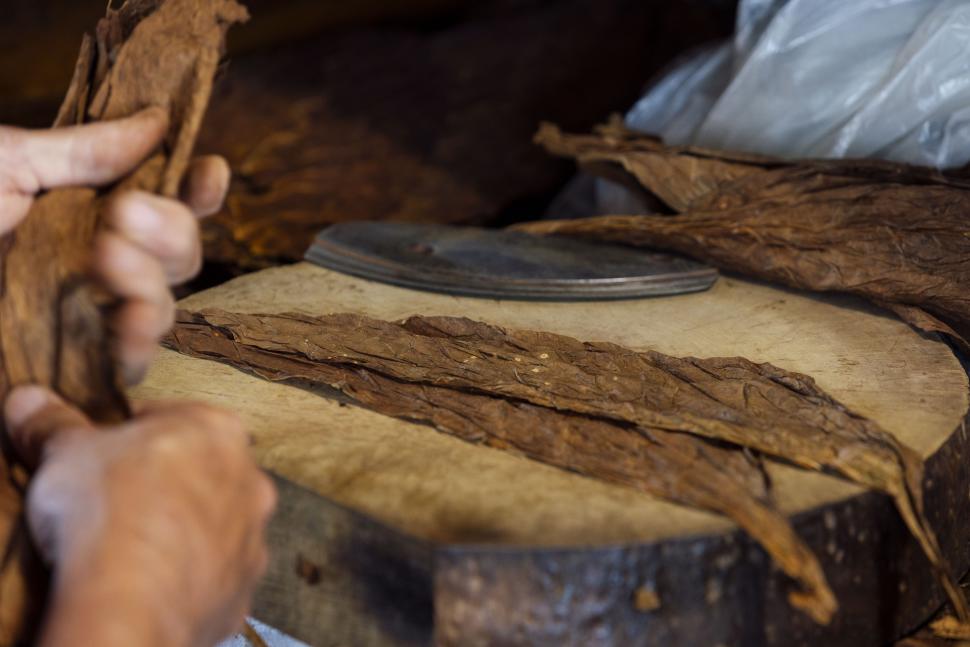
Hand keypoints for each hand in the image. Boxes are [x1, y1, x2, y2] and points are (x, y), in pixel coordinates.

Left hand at [0, 108, 228, 383]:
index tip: (205, 171)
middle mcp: (94, 260)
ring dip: (152, 284)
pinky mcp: (65, 361)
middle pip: (178, 256)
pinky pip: (127, 363)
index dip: (195, 189)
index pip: (164, 200)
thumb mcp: (4, 162)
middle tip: (126, 216)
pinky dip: (137, 346)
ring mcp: (82, 313)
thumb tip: (158, 122)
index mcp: (83, 209)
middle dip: (171, 233)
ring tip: (108, 263)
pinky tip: (126, 328)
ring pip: (163, 306)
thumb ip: (86, 151)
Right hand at [4, 386, 275, 646]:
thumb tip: (31, 403)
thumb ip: (54, 424)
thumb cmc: (109, 510)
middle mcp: (250, 478)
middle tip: (117, 500)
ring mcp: (252, 536)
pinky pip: (213, 573)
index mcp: (216, 429)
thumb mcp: (65, 452)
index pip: (169, 418)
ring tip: (132, 546)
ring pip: (214, 524)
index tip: (102, 454)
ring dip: (181, 530)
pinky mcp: (242, 587)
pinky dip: (188, 575)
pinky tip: (151, 580)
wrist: (132, 601)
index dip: (128, 435)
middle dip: (164, 482)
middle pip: (201, 470)